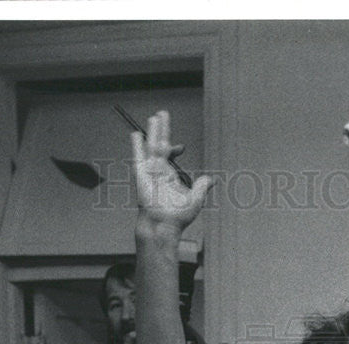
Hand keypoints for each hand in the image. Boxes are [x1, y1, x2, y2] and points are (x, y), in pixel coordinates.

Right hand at [132, 111, 213, 240]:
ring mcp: (149, 172)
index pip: (169, 155)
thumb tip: (212, 180)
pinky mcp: (142, 176)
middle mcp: (157, 171)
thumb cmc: (177, 217)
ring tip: (154, 117)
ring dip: (153, 131)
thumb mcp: (195, 199)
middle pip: (159, 144)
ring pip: (151, 146)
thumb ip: (202, 187)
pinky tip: (136, 135)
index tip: (182, 147)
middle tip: (162, 113)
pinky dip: (137, 146)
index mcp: (168, 175)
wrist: (163, 225)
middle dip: (162, 129)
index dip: (175, 148)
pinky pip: (139, 157)